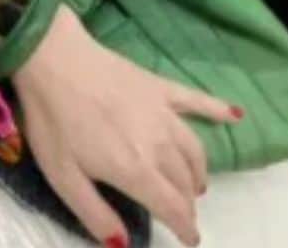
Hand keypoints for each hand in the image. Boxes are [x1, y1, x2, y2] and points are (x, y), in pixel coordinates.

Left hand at [12, 5, 241, 246]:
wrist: (52, 58)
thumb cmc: (53, 120)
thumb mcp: (62, 177)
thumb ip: (94, 213)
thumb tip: (123, 244)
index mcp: (135, 170)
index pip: (172, 207)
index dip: (185, 228)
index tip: (191, 239)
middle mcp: (159, 145)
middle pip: (184, 181)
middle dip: (187, 202)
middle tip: (181, 211)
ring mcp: (163, 113)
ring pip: (194, 150)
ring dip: (199, 171)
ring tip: (196, 183)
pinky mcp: (159, 86)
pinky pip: (197, 100)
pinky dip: (218, 110)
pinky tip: (236, 115)